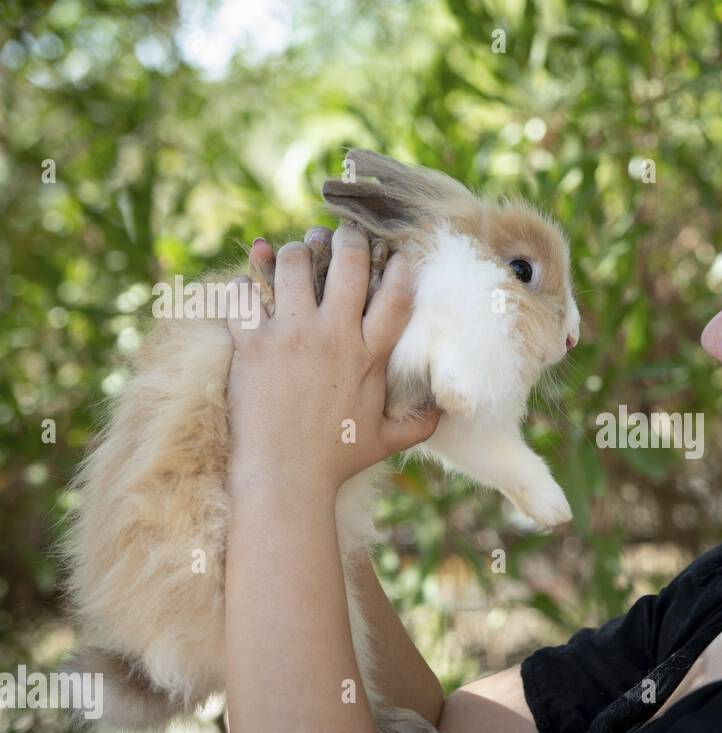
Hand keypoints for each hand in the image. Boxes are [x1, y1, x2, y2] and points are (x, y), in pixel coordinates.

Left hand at [225, 224, 439, 497]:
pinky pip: (245, 293)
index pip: (395, 295)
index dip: (399, 266)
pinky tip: (255, 264)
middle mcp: (333, 337)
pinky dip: (248, 275)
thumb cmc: (337, 460)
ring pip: (293, 265)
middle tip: (342, 236)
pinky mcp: (252, 344)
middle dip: (347, 239)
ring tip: (298, 252)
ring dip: (297, 251)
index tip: (397, 254)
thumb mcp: (387, 441)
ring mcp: (290, 336)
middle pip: (348, 263)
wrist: (284, 476)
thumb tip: (445, 412)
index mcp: (370, 356)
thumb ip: (420, 423)